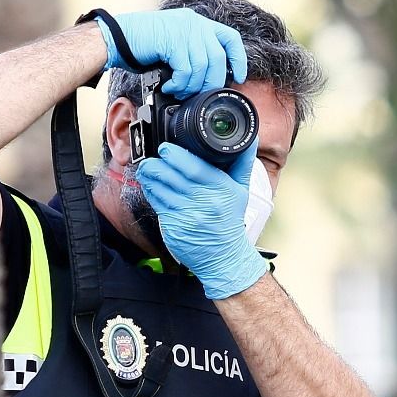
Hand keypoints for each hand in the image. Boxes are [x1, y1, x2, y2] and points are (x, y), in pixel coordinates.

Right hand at [95, 8, 248, 96]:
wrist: (115, 38)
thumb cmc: (139, 45)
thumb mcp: (172, 46)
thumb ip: (189, 55)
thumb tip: (202, 80)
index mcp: (197, 23)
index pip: (230, 38)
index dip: (238, 59)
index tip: (239, 76)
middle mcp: (195, 24)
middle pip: (218, 59)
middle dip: (211, 83)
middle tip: (197, 95)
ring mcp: (186, 30)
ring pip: (203, 67)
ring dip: (191, 86)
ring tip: (178, 92)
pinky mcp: (174, 40)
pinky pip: (187, 69)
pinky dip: (180, 84)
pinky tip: (170, 87)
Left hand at [135, 142, 268, 299]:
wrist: (223, 256)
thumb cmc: (230, 220)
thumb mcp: (241, 191)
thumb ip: (242, 163)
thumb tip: (250, 140)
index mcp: (220, 189)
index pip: (195, 168)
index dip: (176, 156)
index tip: (166, 148)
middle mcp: (203, 202)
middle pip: (173, 177)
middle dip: (157, 164)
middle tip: (150, 157)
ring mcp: (186, 216)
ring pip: (161, 190)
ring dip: (149, 177)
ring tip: (145, 167)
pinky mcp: (173, 228)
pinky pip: (157, 204)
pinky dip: (151, 192)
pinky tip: (149, 184)